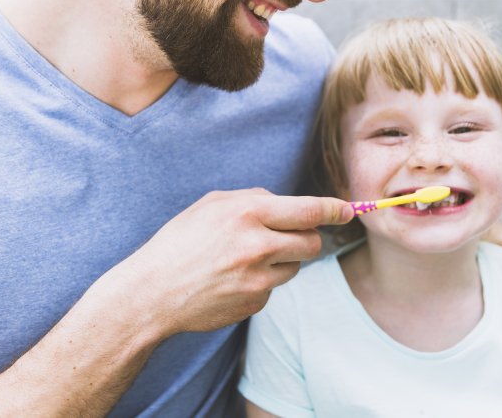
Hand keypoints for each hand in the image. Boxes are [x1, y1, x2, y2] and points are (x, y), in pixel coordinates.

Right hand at [108, 189, 352, 335]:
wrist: (152, 292)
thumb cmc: (180, 242)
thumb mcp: (212, 205)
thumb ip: (253, 199)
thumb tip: (288, 203)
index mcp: (247, 213)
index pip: (309, 210)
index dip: (334, 210)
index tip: (348, 210)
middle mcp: (257, 245)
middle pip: (312, 241)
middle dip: (307, 237)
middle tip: (288, 236)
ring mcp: (258, 278)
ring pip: (296, 266)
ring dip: (283, 260)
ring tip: (246, 258)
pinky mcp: (255, 302)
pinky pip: (275, 287)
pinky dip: (263, 281)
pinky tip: (233, 279)